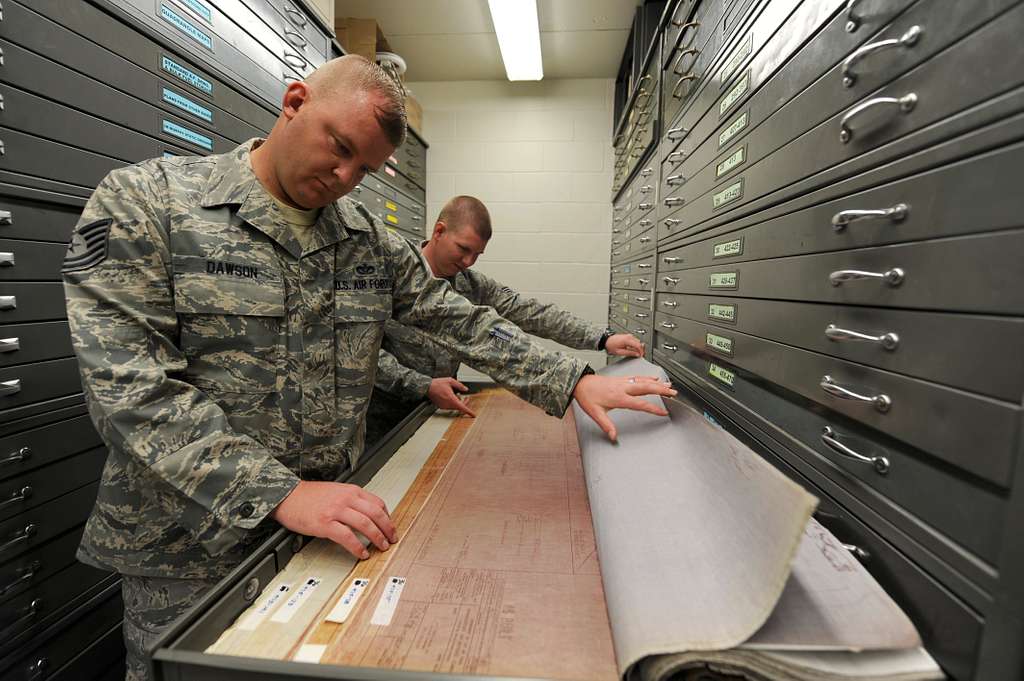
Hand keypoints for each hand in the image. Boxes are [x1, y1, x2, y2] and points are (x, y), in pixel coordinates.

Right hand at [271, 481, 396, 559]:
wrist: (287, 496)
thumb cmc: (308, 495)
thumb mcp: (335, 491)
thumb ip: (351, 499)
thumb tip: (366, 514)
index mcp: (351, 491)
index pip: (378, 503)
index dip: (388, 517)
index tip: (390, 526)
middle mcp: (346, 498)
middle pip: (376, 514)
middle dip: (388, 528)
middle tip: (391, 539)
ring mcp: (336, 511)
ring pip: (365, 524)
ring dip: (377, 538)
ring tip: (381, 547)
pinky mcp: (325, 523)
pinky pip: (347, 537)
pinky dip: (358, 547)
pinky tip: (362, 553)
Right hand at [427, 377, 476, 416]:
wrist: (427, 387)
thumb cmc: (437, 384)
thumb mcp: (450, 381)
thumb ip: (460, 385)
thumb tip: (465, 389)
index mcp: (451, 398)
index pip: (462, 407)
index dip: (468, 412)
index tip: (473, 414)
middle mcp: (448, 404)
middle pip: (459, 407)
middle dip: (464, 403)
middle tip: (467, 398)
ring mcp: (444, 406)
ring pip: (455, 407)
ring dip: (458, 403)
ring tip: (458, 395)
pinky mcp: (441, 406)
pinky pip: (450, 407)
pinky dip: (453, 403)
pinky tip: (451, 397)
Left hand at [572, 374, 675, 441]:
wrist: (581, 383)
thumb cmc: (587, 397)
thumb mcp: (595, 413)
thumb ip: (606, 425)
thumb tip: (613, 436)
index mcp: (619, 397)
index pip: (640, 404)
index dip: (653, 408)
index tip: (663, 412)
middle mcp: (623, 388)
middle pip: (646, 388)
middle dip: (661, 390)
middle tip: (673, 393)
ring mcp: (623, 382)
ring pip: (644, 381)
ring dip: (657, 383)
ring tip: (669, 386)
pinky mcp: (621, 379)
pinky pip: (638, 377)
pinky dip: (648, 377)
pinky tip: (655, 378)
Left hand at [605, 333, 644, 356]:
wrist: (606, 341)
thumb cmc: (611, 345)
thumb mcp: (620, 352)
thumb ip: (630, 353)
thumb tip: (637, 354)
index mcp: (627, 340)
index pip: (639, 345)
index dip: (641, 351)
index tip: (641, 356)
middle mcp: (629, 336)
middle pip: (639, 343)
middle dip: (641, 350)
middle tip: (639, 355)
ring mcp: (629, 336)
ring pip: (638, 342)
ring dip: (638, 347)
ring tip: (636, 353)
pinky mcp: (628, 336)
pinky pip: (635, 341)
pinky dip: (635, 345)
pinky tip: (633, 349)